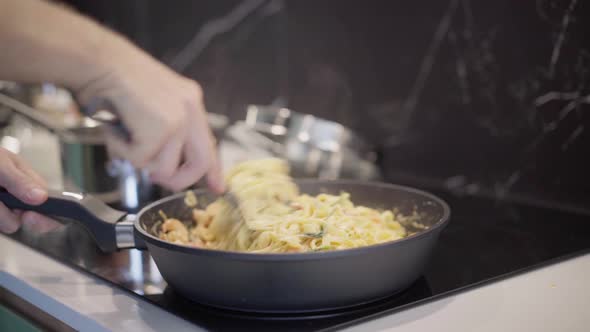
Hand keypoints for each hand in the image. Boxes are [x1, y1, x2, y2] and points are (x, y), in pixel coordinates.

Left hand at [0, 148, 60, 233]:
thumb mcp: (0, 164)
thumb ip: (20, 181)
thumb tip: (41, 198)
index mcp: (31, 182)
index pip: (52, 205)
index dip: (47, 216)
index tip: (29, 216)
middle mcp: (20, 197)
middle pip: (32, 220)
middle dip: (15, 216)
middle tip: (2, 207)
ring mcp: (5, 208)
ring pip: (9, 224)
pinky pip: (0, 223)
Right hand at [77, 43, 223, 192]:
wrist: (96, 60)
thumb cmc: (111, 78)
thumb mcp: (149, 104)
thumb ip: (163, 131)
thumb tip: (159, 166)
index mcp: (189, 100)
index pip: (208, 144)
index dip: (213, 170)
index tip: (217, 187)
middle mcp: (189, 108)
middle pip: (199, 164)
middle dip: (177, 180)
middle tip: (154, 177)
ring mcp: (178, 119)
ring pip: (164, 168)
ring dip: (137, 160)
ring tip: (122, 136)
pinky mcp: (161, 129)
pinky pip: (140, 160)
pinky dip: (120, 151)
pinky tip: (114, 129)